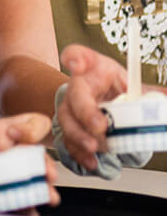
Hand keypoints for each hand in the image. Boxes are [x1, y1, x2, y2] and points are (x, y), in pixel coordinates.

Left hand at [0, 113, 59, 206]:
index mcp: (1, 133)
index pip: (28, 123)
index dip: (28, 128)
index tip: (15, 135)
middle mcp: (11, 153)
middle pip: (37, 154)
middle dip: (45, 164)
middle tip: (47, 174)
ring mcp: (11, 174)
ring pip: (34, 179)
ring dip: (43, 188)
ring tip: (47, 197)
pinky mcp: (7, 194)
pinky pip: (21, 201)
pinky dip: (27, 209)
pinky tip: (29, 214)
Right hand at [58, 44, 127, 170]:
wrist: (97, 98)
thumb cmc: (110, 85)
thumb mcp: (129, 82)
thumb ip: (148, 92)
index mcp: (92, 67)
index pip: (77, 54)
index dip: (74, 58)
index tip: (77, 64)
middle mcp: (77, 85)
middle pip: (74, 95)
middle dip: (85, 112)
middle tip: (100, 125)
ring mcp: (69, 107)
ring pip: (68, 121)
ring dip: (80, 136)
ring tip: (95, 147)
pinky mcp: (69, 127)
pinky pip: (69, 141)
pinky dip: (79, 153)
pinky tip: (91, 160)